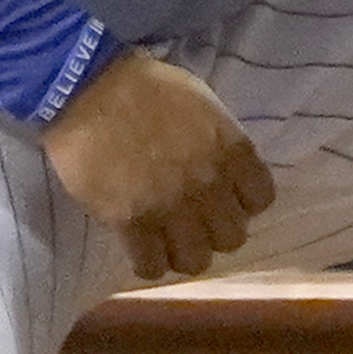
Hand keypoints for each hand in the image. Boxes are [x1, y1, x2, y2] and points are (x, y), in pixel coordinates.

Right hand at [42, 48, 274, 283]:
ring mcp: (170, 207)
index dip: (244, 203)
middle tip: (195, 223)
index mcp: (231, 150)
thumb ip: (222, 142)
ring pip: (196, 261)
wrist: (91, 90)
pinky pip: (152, 266)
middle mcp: (208, 184)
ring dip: (184, 253)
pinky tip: (142, 249)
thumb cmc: (149, 88)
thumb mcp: (205, 105)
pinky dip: (149, 263)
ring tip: (168, 241)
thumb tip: (227, 170)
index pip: (261, 199)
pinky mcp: (130, 223)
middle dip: (215, 232)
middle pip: (232, 237)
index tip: (227, 199)